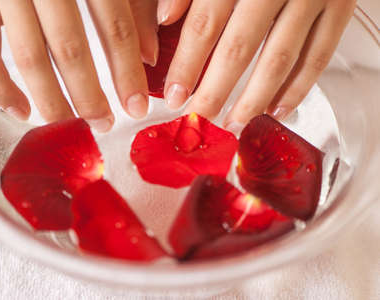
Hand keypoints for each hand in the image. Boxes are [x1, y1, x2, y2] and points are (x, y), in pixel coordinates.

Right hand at [0, 0, 157, 131]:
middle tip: (103, 124)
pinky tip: (22, 111)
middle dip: (89, 96)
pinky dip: (1, 88)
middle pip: (70, 49)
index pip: (115, 28)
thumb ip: (134, 6)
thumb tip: (149, 57)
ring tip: (70, 125)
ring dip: (52, 100)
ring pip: (30, 57)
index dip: (128, 73)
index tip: (136, 108)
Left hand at [158, 0, 355, 131]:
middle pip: (240, 47)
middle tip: (200, 118)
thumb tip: (165, 16)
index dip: (187, 63)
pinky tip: (277, 109)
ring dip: (254, 99)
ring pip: (280, 58)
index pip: (206, 22)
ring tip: (233, 123)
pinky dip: (298, 88)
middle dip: (215, 90)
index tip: (175, 94)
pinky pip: (319, 55)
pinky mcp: (341, 6)